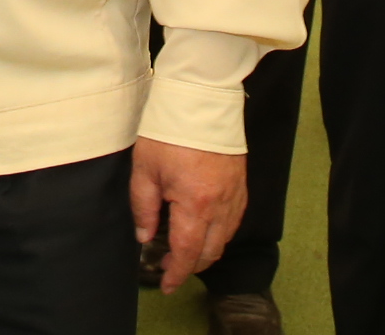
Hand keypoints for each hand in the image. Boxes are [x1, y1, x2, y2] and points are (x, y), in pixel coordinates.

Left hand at [128, 138, 246, 292]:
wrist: (201, 100)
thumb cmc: (170, 131)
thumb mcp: (145, 169)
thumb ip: (144, 207)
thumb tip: (145, 236)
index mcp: (195, 204)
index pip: (187, 252)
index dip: (176, 273)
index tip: (166, 285)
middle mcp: (220, 205)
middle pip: (209, 252)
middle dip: (189, 265)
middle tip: (169, 266)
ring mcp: (234, 196)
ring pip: (224, 239)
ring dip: (205, 251)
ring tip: (184, 248)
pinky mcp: (241, 185)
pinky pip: (234, 221)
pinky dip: (220, 233)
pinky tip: (204, 228)